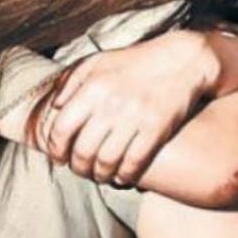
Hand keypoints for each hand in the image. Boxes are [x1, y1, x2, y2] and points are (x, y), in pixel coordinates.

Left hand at [44, 30, 220, 183]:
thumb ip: (70, 80)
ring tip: (100, 176)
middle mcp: (110, 104)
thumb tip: (54, 106)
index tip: (59, 158)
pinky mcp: (156, 129)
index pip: (62, 128)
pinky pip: (134, 162)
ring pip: (107, 161)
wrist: (182, 60)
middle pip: (83, 150)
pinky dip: (125, 176)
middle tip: (81, 171)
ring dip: (100, 175)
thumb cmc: (136, 62)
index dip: (56, 149)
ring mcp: (134, 118)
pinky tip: (123, 177)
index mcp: (92, 87)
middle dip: (78, 167)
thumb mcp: (98, 61)